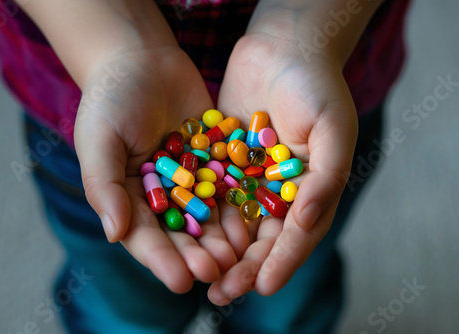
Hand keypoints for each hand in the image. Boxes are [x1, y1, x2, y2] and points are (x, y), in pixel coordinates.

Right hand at [74, 46, 241, 293]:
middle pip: (179, 233)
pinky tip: (252, 221)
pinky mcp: (212, 160)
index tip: (181, 281)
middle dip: (196, 255)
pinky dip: (237, 205)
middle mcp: (159, 194)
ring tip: (237, 258)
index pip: (144, 236)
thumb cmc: (110, 98)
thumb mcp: (99, 138)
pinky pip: (226, 186)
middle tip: (216, 274)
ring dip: (221, 239)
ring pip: (207, 216)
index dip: (162, 260)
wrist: (141, 58)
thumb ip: (104, 185)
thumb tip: (113, 234)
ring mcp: (188, 179)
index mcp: (128, 196)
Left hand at [208, 33, 357, 303]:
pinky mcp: (227, 161)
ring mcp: (253, 178)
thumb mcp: (332, 129)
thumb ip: (325, 178)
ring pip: (235, 222)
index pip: (298, 236)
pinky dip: (202, 215)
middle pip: (263, 238)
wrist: (283, 46)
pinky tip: (184, 235)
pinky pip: (214, 193)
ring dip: (219, 251)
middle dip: (244, 267)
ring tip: (200, 277)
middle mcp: (281, 190)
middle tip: (221, 294)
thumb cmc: (316, 85)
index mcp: (312, 189)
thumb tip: (305, 222)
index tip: (262, 287)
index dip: (282, 262)